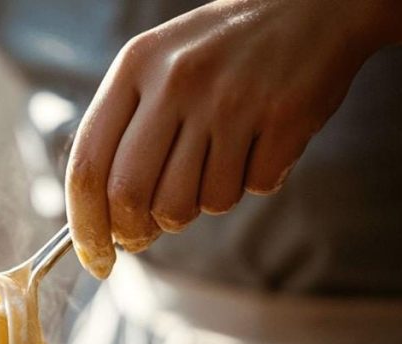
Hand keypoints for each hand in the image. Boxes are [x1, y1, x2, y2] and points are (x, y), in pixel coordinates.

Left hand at [65, 0, 398, 278]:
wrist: (315, 5)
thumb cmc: (221, 52)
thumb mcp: (157, 68)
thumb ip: (124, 135)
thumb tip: (106, 224)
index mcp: (134, 67)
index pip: (88, 167)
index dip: (86, 227)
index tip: (96, 260)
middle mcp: (176, 81)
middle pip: (132, 196)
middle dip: (137, 230)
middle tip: (149, 232)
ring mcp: (230, 98)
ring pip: (192, 203)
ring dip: (202, 203)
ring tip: (218, 161)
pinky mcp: (282, 116)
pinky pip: (250, 189)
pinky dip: (254, 181)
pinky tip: (260, 142)